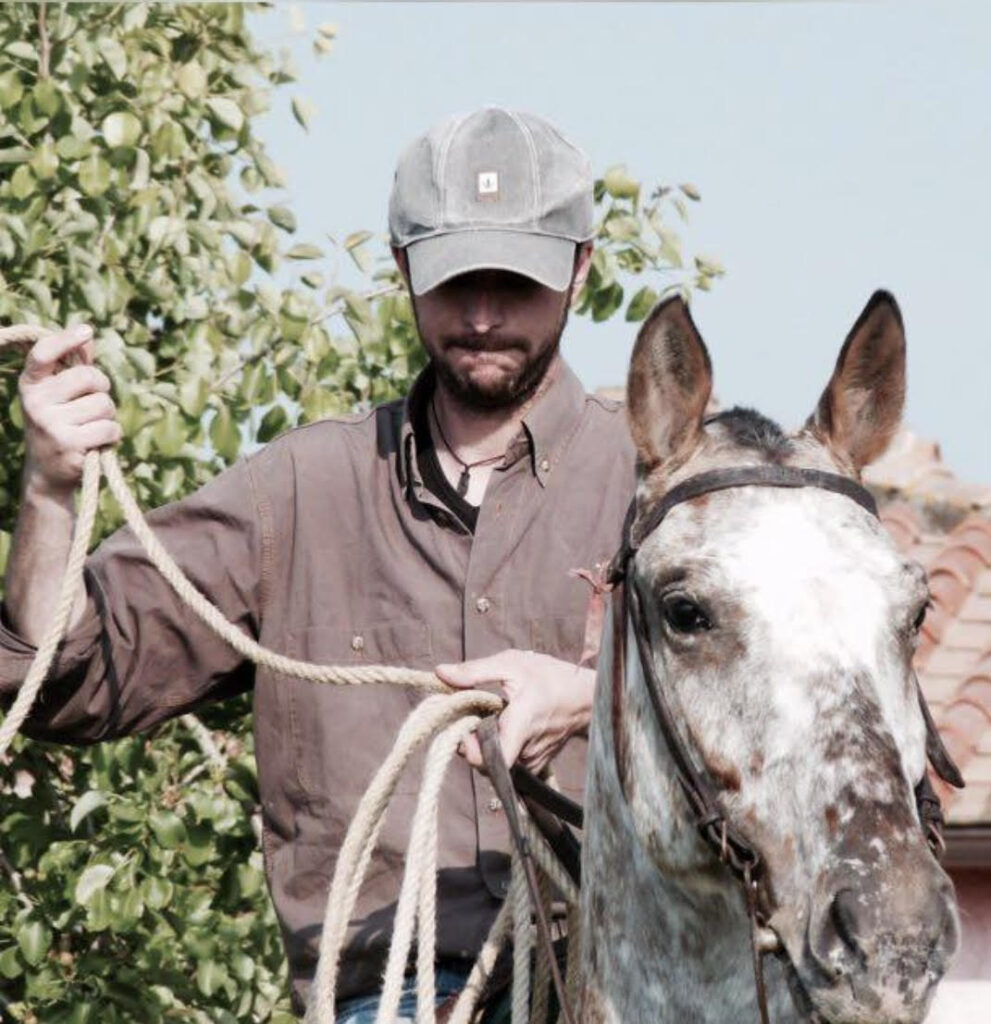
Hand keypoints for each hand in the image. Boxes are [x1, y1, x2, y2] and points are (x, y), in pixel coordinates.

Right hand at [18, 324, 120, 497]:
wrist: (48, 472)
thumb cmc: (60, 424)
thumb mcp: (60, 394)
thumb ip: (73, 366)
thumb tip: (88, 333)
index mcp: (31, 384)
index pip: (44, 353)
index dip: (66, 339)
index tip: (85, 330)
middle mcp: (35, 402)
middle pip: (89, 377)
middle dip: (102, 388)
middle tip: (95, 402)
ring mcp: (49, 423)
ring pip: (104, 404)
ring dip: (108, 416)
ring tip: (92, 426)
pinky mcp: (67, 444)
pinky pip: (109, 428)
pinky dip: (112, 435)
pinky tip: (97, 442)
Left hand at [436, 649, 594, 774]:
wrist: (589, 697)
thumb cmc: (551, 677)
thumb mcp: (511, 664)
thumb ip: (474, 671)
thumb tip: (440, 672)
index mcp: (519, 727)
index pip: (487, 761)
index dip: (469, 748)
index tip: (466, 725)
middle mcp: (526, 751)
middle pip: (485, 761)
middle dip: (473, 741)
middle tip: (475, 715)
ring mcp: (533, 762)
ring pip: (496, 763)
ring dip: (488, 744)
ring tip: (494, 718)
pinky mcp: (537, 765)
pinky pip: (509, 763)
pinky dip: (502, 747)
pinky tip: (507, 727)